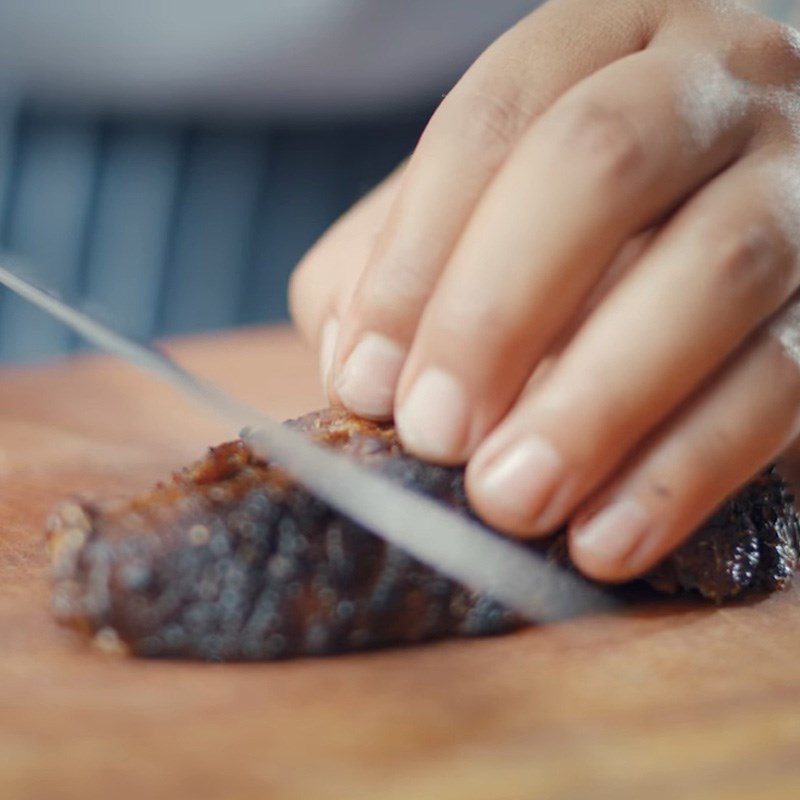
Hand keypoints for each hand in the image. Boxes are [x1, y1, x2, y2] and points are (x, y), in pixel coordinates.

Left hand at [290, 0, 799, 582]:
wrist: (706, 228)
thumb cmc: (556, 229)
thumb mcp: (464, 214)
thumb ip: (388, 263)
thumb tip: (358, 361)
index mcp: (602, 42)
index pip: (496, 122)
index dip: (418, 258)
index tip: (366, 381)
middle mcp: (712, 83)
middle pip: (601, 165)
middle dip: (499, 312)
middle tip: (434, 436)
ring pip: (714, 271)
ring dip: (596, 403)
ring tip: (509, 500)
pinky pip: (780, 382)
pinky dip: (684, 470)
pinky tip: (605, 540)